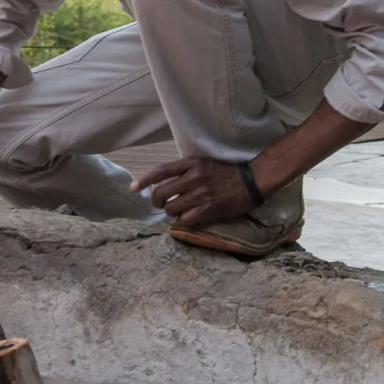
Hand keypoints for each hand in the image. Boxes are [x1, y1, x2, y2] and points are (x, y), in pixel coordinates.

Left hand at [131, 157, 255, 225]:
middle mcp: (193, 178)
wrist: (250, 183)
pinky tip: (188, 216)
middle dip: (156, 201)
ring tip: (177, 209)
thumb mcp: (201, 164)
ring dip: (170, 211)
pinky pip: (184, 219)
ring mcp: (200, 195)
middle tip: (160, 203)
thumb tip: (161, 182)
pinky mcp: (207, 210)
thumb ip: (182, 170)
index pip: (160, 171)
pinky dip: (182, 219)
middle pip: (160, 192)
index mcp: (190, 164)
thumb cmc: (223, 173)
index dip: (144, 180)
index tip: (133, 188)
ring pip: (170, 207)